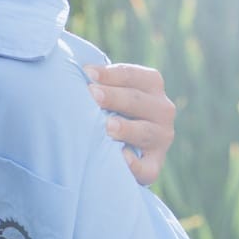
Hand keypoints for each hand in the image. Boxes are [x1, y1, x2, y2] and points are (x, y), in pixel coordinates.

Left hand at [85, 63, 176, 185]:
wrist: (120, 142)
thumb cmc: (107, 106)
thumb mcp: (109, 87)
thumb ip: (97, 78)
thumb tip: (76, 69)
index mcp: (152, 84)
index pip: (132, 75)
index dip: (110, 73)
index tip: (87, 72)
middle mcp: (162, 109)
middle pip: (137, 100)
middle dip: (114, 97)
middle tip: (92, 94)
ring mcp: (161, 138)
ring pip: (145, 132)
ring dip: (126, 129)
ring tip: (107, 126)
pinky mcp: (154, 165)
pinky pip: (148, 168)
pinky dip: (136, 165)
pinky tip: (122, 158)